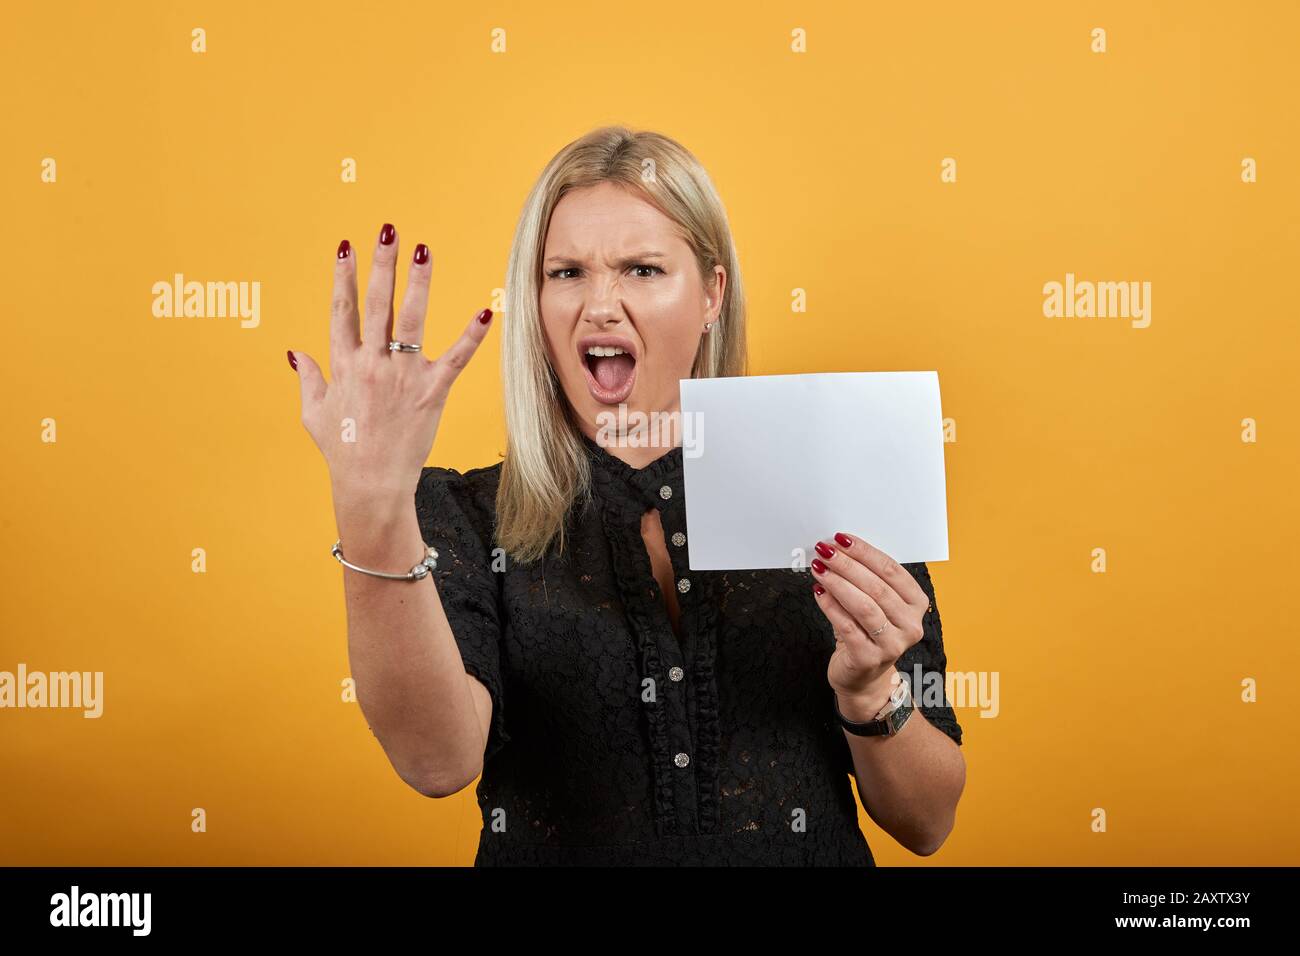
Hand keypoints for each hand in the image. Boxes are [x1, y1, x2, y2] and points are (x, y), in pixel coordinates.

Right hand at [288, 224, 493, 500]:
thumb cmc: (342, 452)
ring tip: (423, 250)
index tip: (346, 246)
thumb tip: (294, 352)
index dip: (344, 276)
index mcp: (343, 365)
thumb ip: (307, 378)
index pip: (342, 310)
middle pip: (376, 304)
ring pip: (411, 319)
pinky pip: (455, 359)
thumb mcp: (313, 414)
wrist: (371, 484)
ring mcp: (402, 376)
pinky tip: (484, 313)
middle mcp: (371, 364)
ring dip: (418, 282)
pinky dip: (470, 336)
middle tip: (388, 230)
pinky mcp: (431, 391)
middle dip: (381, 264)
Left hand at [810, 532, 929, 716]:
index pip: (891, 570)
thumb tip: (837, 549)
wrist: (863, 676)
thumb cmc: (867, 631)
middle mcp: (910, 624)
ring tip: (819, 568)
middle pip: (877, 586)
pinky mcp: (869, 659)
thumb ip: (864, 578)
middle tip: (825, 550)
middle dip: (847, 565)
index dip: (865, 552)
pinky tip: (818, 592)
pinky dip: (830, 606)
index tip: (841, 538)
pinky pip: (847, 627)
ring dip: (838, 583)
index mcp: (916, 603)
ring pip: (864, 606)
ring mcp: (893, 644)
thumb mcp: (874, 603)